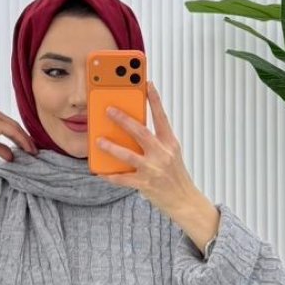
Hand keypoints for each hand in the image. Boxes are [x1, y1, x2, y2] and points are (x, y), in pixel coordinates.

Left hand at [94, 80, 197, 216]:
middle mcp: (162, 154)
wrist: (185, 201)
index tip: (147, 84)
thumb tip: (132, 129)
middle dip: (124, 120)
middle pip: (141, 132)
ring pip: (128, 155)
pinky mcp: (145, 184)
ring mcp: (153, 169)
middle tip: (109, 110)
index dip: (154, 100)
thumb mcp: (171, 154)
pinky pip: (123, 178)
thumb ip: (156, 141)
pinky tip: (101, 172)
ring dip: (112, 147)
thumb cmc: (175, 176)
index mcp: (170, 143)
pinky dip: (111, 175)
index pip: (161, 117)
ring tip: (99, 141)